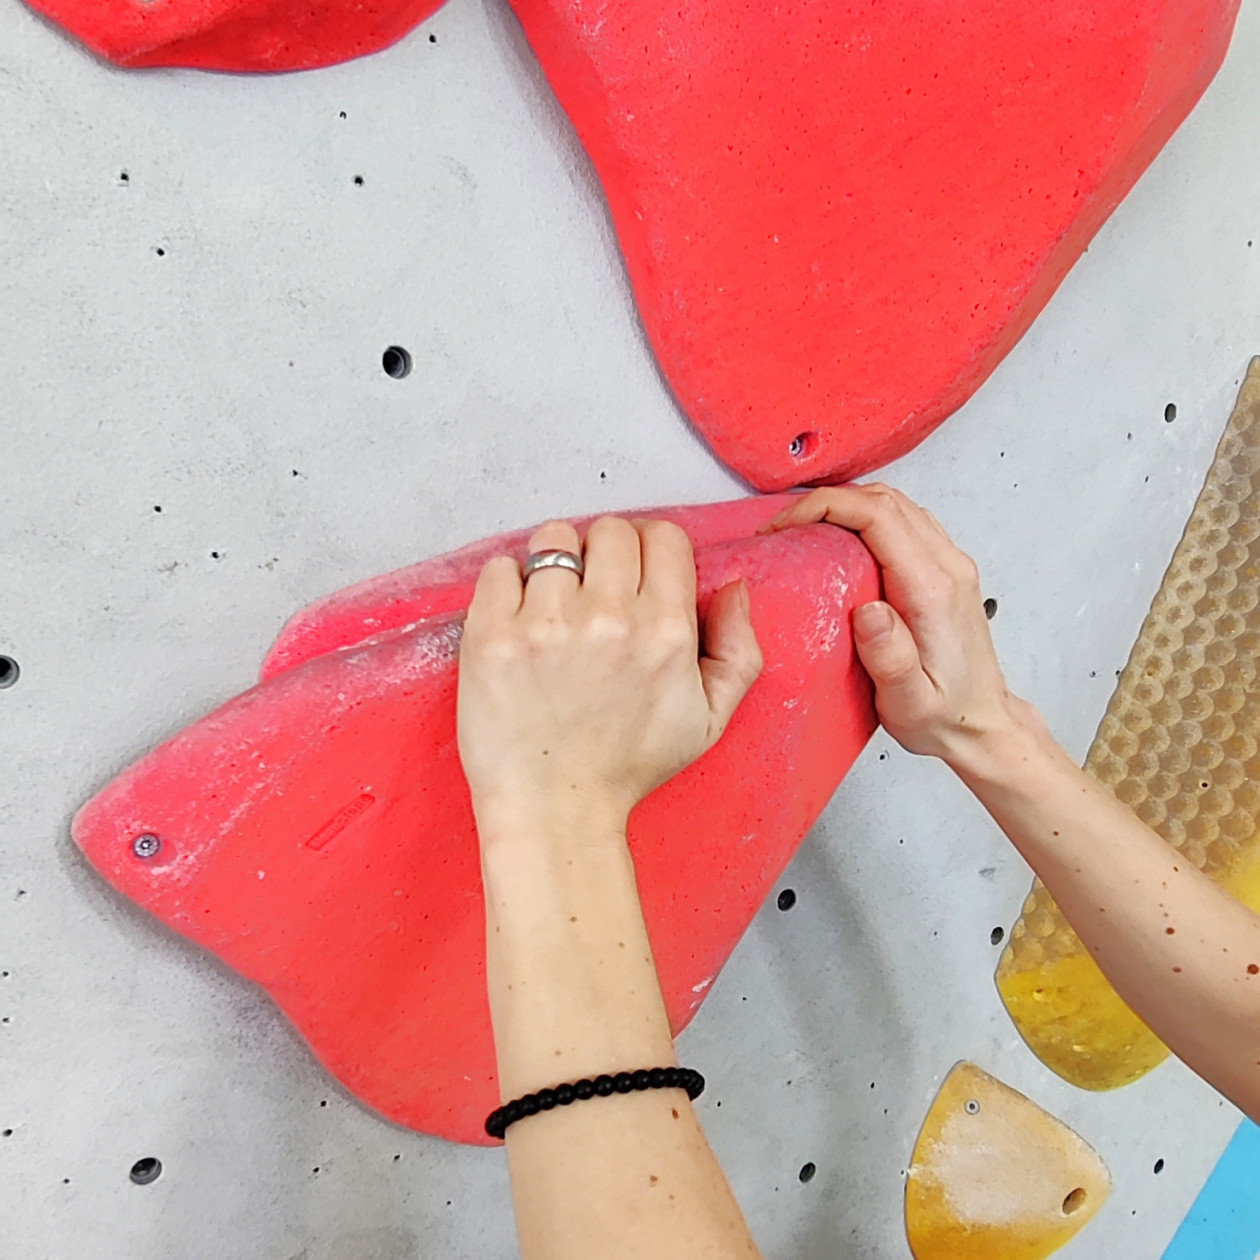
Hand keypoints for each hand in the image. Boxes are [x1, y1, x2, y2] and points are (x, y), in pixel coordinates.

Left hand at [457, 516, 762, 833]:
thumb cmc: (626, 768)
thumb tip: (733, 588)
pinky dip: (508, 584)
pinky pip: (500, 567)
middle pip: (611, 530)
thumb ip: (738, 650)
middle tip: (593, 593)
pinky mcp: (493, 635)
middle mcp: (608, 619)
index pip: (664, 537)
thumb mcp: (709, 720)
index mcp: (665, 631)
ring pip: (553, 540)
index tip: (637, 575)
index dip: (652, 550)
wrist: (554, 810)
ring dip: (555, 564)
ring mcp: (546, 624)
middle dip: (605, 554)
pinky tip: (519, 620)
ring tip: (552, 605)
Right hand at [763, 484, 1031, 769]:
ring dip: (847, 506)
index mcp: (933, 591)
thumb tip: (867, 611)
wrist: (980, 723)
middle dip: (828, 502)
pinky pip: (904, 522)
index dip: (826, 507)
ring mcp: (949, 564)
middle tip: (784, 527)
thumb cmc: (943, 715)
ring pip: (896, 505)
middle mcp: (947, 567)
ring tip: (804, 531)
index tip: (786, 525)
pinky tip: (840, 541)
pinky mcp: (944, 569)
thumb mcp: (911, 702)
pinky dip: (866, 518)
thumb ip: (890, 658)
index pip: (879, 517)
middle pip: (886, 500)